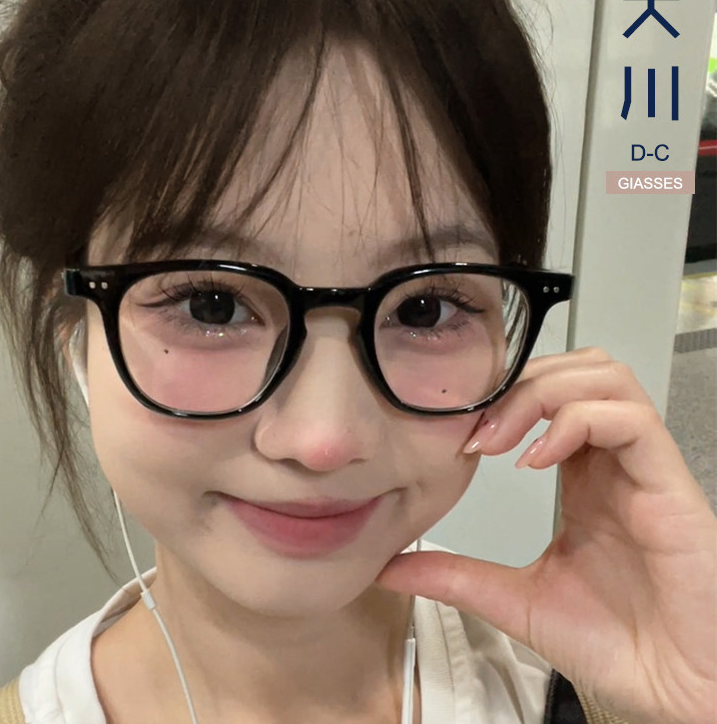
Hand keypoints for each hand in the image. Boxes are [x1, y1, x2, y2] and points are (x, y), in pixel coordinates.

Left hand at [375, 347, 716, 723]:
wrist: (671, 690)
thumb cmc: (612, 642)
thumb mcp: (513, 598)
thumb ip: (455, 575)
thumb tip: (390, 566)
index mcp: (582, 475)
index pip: (548, 394)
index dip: (499, 396)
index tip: (457, 432)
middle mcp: (612, 460)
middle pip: (574, 370)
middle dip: (518, 384)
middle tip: (476, 431)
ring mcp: (642, 468)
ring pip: (604, 378)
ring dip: (544, 392)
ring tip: (502, 441)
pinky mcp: (670, 486)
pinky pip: (631, 421)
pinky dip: (577, 423)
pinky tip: (538, 461)